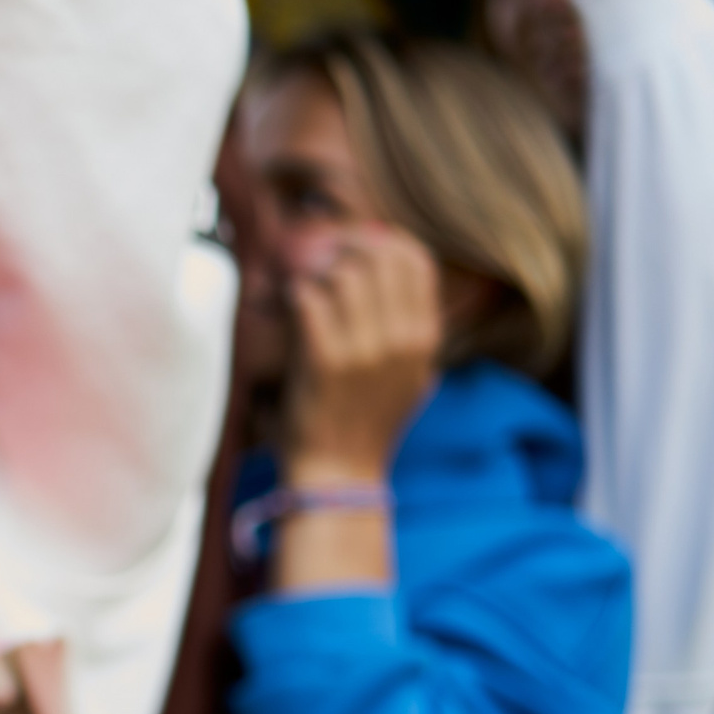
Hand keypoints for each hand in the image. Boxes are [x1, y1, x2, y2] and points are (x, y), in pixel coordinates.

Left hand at [280, 223, 440, 487]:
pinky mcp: (326, 361)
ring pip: (342, 274)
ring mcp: (366, 349)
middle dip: (341, 249)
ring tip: (300, 286)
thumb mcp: (410, 375)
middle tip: (314, 258)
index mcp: (425, 337)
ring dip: (314, 272)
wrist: (340, 473)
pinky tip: (288, 303)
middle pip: (378, 258)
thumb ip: (410, 327)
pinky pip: (309, 300)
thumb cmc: (367, 422)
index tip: (350, 244)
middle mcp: (403, 339)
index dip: (380, 240)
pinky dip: (294, 294)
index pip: (416, 259)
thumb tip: (393, 268)